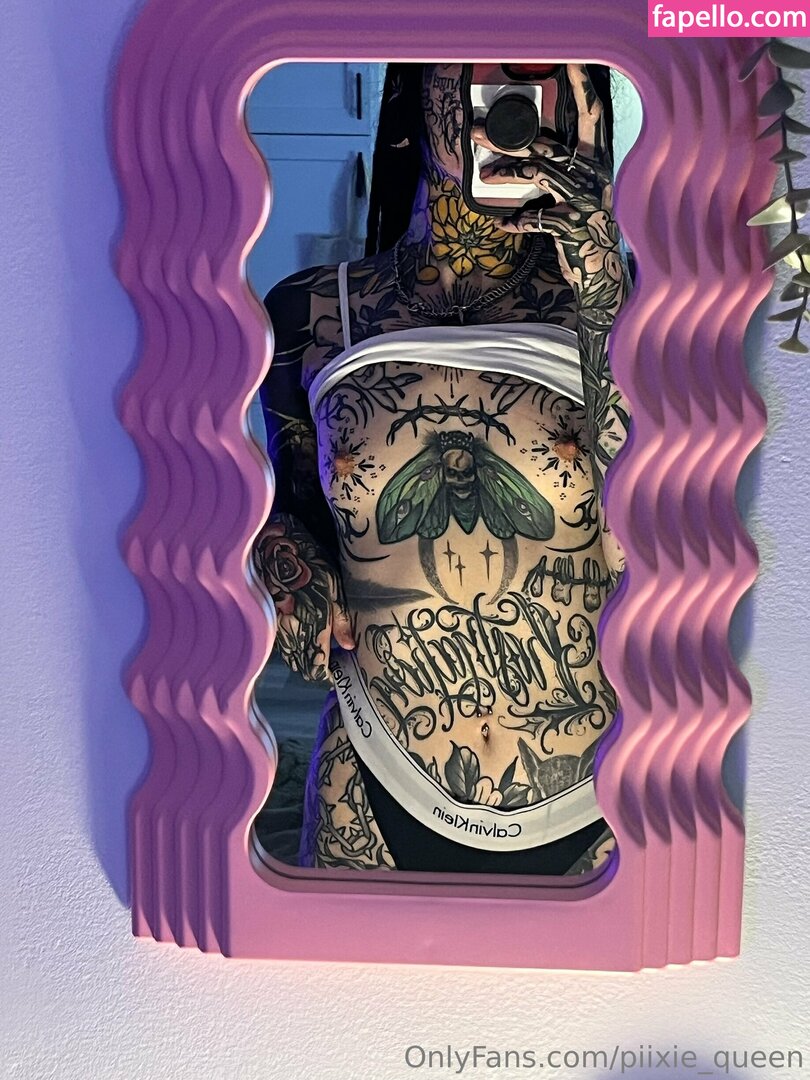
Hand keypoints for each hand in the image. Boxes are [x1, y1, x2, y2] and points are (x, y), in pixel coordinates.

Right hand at [253, 514, 354, 683]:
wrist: (274, 547)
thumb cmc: (309, 564)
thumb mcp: (332, 587)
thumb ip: (340, 620)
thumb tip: (350, 646)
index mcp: (312, 628)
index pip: (317, 669)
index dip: (327, 673)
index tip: (338, 668)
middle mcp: (291, 634)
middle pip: (302, 667)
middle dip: (316, 667)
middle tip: (331, 658)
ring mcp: (276, 629)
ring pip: (290, 656)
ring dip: (304, 657)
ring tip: (319, 646)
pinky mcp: (267, 621)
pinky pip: (281, 643)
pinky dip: (293, 645)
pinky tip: (303, 634)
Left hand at [476, 64, 625, 304]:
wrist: (600, 272)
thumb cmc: (584, 230)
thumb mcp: (577, 195)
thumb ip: (558, 171)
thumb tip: (522, 154)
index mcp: (596, 162)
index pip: (591, 117)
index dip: (583, 90)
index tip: (572, 63)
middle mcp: (592, 175)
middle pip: (546, 144)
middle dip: (507, 136)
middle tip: (476, 130)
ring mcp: (583, 199)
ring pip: (538, 172)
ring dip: (507, 172)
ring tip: (486, 174)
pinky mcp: (571, 225)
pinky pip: (534, 217)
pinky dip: (516, 220)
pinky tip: (502, 223)